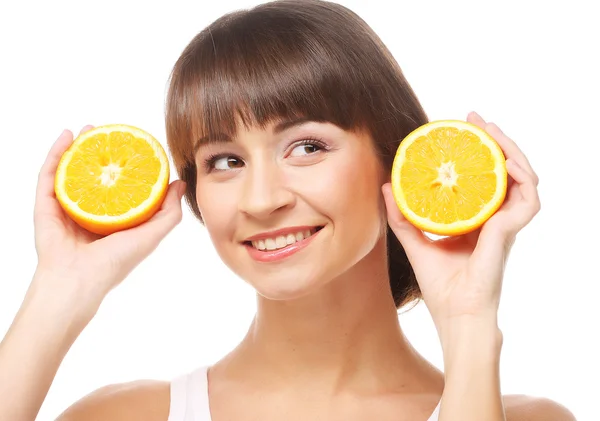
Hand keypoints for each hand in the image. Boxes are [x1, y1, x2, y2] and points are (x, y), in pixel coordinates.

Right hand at [33, 127, 185, 311]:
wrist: (79, 280)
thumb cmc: (116, 261)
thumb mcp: (151, 235)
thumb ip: (168, 212)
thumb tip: (179, 184)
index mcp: (113, 217)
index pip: (121, 185)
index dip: (128, 164)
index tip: (137, 146)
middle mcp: (90, 210)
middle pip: (95, 173)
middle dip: (102, 151)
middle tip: (111, 132)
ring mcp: (66, 206)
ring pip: (71, 169)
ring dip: (79, 146)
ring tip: (89, 128)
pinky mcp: (46, 206)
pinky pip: (49, 175)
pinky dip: (56, 153)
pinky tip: (65, 137)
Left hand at [382, 112, 539, 334]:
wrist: (455, 316)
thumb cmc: (441, 286)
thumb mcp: (416, 243)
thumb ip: (403, 217)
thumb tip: (386, 186)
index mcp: (481, 220)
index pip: (487, 178)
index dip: (480, 153)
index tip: (461, 130)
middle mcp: (498, 219)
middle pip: (507, 171)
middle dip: (496, 141)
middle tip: (475, 119)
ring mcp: (508, 227)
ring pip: (524, 179)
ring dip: (511, 150)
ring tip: (491, 130)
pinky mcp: (509, 235)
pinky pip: (528, 200)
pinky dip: (521, 178)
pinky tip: (506, 162)